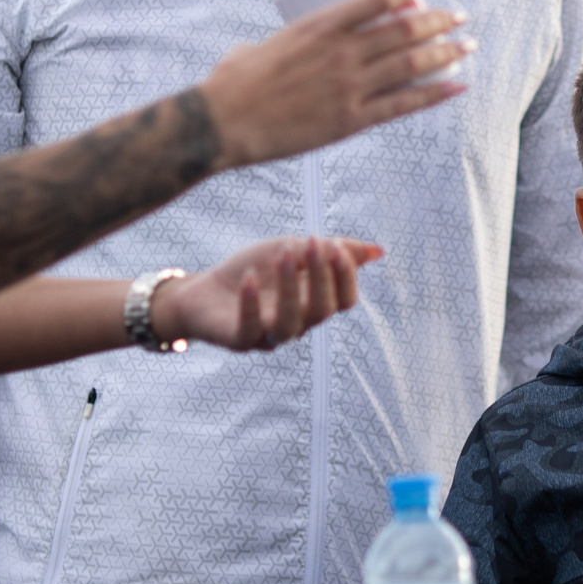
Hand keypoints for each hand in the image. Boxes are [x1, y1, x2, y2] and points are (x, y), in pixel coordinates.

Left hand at [153, 237, 384, 351]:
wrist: (203, 290)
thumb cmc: (253, 271)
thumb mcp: (292, 252)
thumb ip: (330, 251)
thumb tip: (379, 251)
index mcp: (313, 304)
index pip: (344, 302)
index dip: (345, 278)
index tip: (334, 246)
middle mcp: (297, 325)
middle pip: (322, 311)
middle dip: (320, 276)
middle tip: (312, 243)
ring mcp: (268, 336)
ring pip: (291, 324)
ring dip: (290, 288)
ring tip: (283, 254)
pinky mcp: (238, 340)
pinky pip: (250, 331)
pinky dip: (251, 306)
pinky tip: (250, 280)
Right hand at [201, 0, 472, 168]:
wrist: (222, 123)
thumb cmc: (234, 82)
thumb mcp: (262, 44)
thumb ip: (285, 40)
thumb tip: (291, 42)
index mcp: (320, 26)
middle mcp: (341, 53)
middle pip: (404, 30)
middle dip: (439, 19)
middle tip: (459, 15)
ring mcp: (348, 87)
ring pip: (411, 64)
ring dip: (445, 52)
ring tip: (467, 45)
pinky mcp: (350, 120)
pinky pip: (403, 104)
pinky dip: (435, 94)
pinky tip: (456, 85)